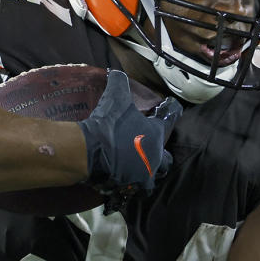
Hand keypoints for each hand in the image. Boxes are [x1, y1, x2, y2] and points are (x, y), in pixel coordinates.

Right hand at [77, 70, 180, 202]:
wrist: (90, 152)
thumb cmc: (109, 124)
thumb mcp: (115, 98)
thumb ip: (118, 83)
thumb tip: (115, 71)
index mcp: (156, 136)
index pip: (170, 121)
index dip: (170, 112)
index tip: (169, 109)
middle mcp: (154, 158)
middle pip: (165, 161)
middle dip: (160, 156)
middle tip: (150, 149)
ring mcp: (141, 175)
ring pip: (150, 179)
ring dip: (145, 173)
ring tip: (137, 169)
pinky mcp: (127, 187)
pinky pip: (131, 189)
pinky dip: (127, 185)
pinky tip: (120, 180)